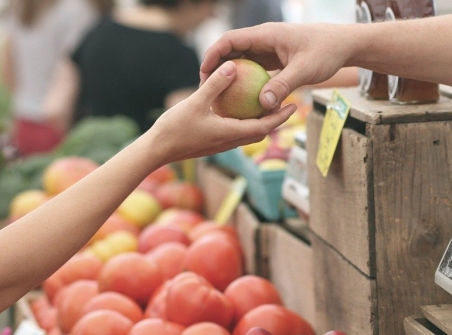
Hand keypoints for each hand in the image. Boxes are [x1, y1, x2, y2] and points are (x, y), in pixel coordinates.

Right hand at [149, 61, 296, 165]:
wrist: (157, 150)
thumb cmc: (175, 128)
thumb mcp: (195, 102)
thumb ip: (215, 85)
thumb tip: (233, 66)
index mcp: (231, 134)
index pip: (264, 127)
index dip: (281, 117)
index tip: (294, 106)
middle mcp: (230, 142)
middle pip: (260, 132)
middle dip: (275, 120)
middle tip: (286, 104)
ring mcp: (221, 144)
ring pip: (248, 134)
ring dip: (261, 122)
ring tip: (267, 106)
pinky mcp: (213, 143)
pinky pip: (235, 132)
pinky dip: (244, 122)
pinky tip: (239, 109)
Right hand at [200, 23, 353, 111]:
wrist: (343, 45)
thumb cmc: (326, 52)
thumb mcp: (305, 70)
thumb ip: (283, 86)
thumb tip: (263, 105)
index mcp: (266, 35)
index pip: (230, 40)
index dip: (213, 54)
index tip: (204, 72)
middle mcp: (264, 40)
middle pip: (232, 50)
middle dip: (217, 67)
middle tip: (206, 88)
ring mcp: (269, 49)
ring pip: (242, 61)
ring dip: (230, 76)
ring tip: (219, 96)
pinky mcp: (275, 59)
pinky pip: (255, 70)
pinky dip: (246, 82)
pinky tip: (242, 101)